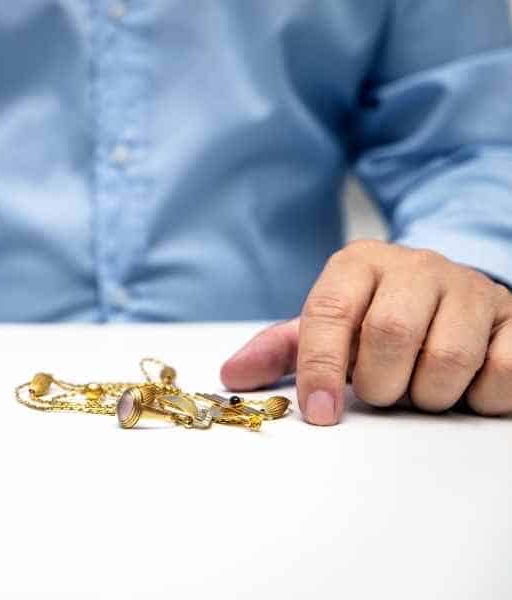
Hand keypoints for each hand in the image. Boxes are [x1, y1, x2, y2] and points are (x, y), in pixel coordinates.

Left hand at [220, 240, 511, 424]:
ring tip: (418, 387)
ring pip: (448, 358)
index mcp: (358, 265)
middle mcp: (415, 266)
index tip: (320, 411)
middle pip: (391, 334)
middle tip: (381, 391)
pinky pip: (502, 370)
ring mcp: (470, 288)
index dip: (320, 367)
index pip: (329, 312)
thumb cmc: (373, 317)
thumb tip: (231, 377)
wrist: (445, 296)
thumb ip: (280, 350)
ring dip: (427, 395)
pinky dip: (478, 397)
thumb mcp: (325, 327)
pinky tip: (461, 387)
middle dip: (380, 384)